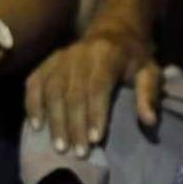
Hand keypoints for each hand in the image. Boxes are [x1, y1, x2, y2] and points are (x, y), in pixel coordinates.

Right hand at [25, 24, 159, 156]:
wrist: (113, 30)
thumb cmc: (133, 58)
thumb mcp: (150, 72)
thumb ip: (149, 95)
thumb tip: (149, 121)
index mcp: (107, 55)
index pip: (97, 87)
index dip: (95, 114)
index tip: (96, 140)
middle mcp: (80, 54)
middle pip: (72, 93)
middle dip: (74, 125)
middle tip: (78, 153)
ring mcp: (61, 57)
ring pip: (52, 90)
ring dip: (54, 120)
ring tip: (60, 146)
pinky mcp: (48, 61)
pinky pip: (35, 82)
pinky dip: (32, 104)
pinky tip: (35, 126)